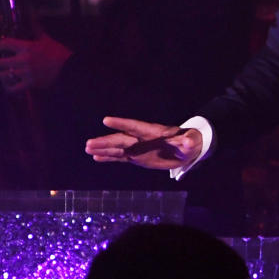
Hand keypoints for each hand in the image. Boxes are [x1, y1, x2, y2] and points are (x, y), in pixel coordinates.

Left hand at [0, 33, 71, 92]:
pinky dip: (8, 88)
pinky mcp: (30, 84)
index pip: (4, 44)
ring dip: (2, 75)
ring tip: (4, 74)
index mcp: (27, 47)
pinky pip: (11, 89)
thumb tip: (33, 14)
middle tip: (2, 63)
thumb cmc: (59, 53)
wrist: (69, 68)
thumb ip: (36, 29)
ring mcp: (26, 73)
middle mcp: (24, 60)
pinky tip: (9, 85)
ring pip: (2, 76)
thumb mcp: (47, 39)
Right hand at [85, 117, 202, 170]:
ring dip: (103, 148)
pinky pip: (120, 157)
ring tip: (87, 148)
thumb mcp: (190, 142)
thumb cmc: (190, 143)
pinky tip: (95, 157)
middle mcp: (142, 139)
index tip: (106, 120)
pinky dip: (108, 157)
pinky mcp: (137, 157)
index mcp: (154, 132)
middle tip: (89, 143)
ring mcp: (138, 147)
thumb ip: (187, 141)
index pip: (135, 126)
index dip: (122, 124)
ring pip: (117, 148)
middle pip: (121, 139)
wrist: (187, 150)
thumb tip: (186, 141)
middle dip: (106, 141)